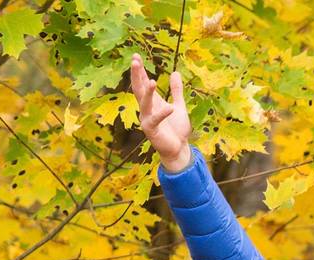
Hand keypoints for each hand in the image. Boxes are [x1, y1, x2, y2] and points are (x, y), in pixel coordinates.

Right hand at [129, 54, 192, 172]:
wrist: (179, 149)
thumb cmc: (176, 129)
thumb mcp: (179, 106)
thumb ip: (176, 91)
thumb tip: (175, 72)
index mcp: (152, 101)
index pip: (143, 82)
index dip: (140, 70)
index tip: (137, 56)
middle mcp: (146, 108)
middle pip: (139, 88)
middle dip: (137, 75)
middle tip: (135, 60)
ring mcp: (147, 118)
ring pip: (144, 103)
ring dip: (147, 92)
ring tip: (152, 81)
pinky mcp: (151, 130)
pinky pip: (155, 120)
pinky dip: (162, 113)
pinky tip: (170, 107)